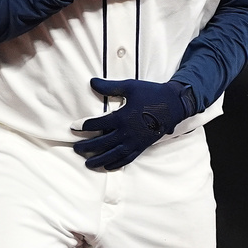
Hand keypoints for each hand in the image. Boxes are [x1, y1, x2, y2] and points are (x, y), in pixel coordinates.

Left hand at [72, 78, 191, 170]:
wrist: (173, 104)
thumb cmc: (151, 93)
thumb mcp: (129, 87)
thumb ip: (109, 87)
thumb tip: (91, 82)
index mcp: (122, 117)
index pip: (97, 124)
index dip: (83, 126)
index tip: (73, 127)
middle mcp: (126, 132)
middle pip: (102, 143)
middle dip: (87, 147)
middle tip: (75, 148)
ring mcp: (135, 142)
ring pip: (113, 155)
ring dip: (99, 160)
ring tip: (88, 163)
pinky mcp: (142, 147)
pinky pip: (127, 159)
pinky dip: (116, 164)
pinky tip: (108, 166)